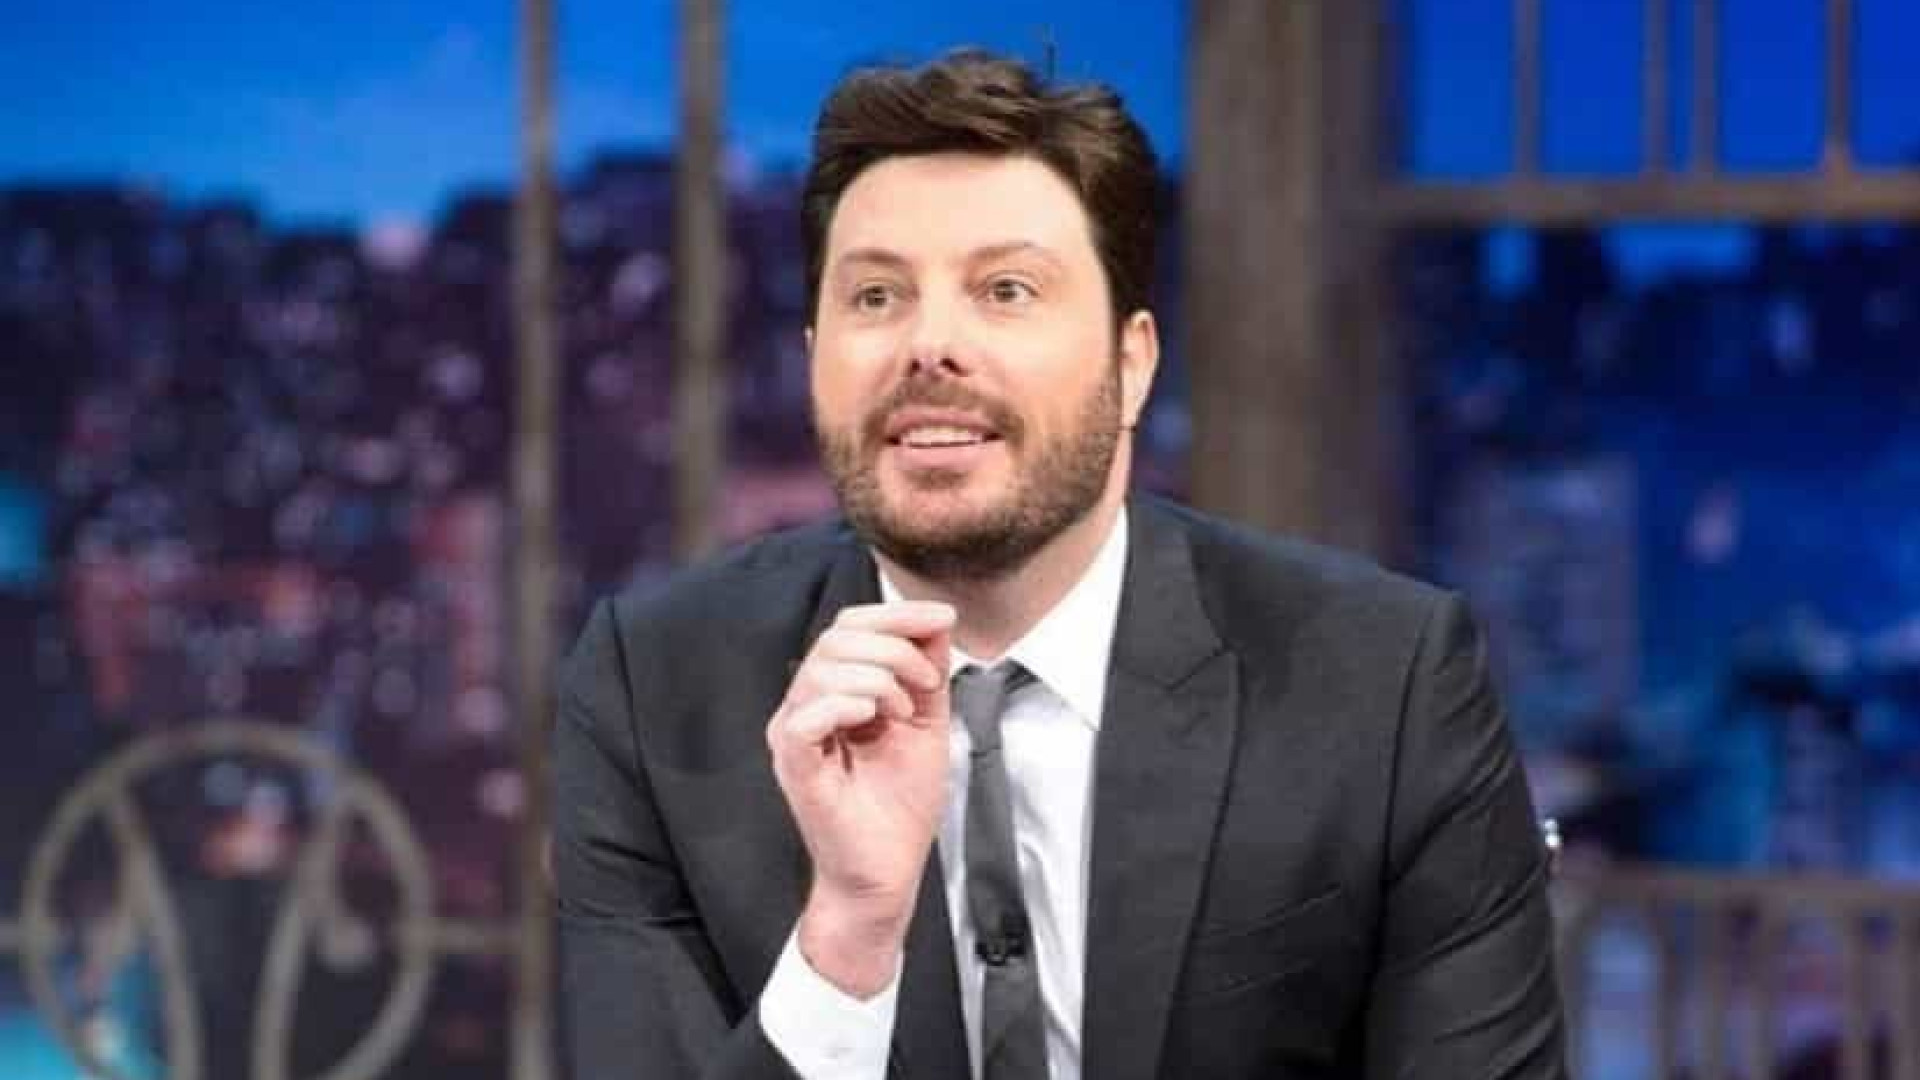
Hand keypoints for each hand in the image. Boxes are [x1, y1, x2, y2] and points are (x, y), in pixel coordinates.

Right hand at [766, 601, 954, 994]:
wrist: (888, 873)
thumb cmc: (899, 806)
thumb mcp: (927, 723)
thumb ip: (928, 671)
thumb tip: (938, 618)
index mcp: (832, 692)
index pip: (848, 627)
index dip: (895, 614)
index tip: (943, 617)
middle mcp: (805, 707)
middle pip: (835, 638)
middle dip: (894, 647)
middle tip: (928, 684)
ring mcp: (795, 736)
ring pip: (822, 670)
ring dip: (879, 679)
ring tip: (905, 714)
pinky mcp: (794, 767)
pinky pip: (805, 717)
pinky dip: (846, 705)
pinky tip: (873, 719)